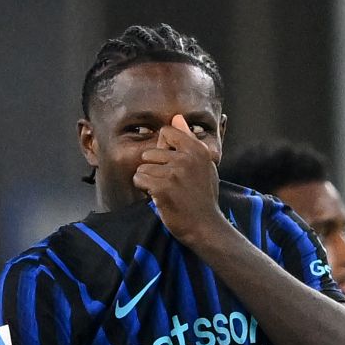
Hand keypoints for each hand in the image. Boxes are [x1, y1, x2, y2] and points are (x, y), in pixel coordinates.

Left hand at [132, 114, 225, 247]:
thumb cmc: (203, 197)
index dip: (162, 149)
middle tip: (168, 184)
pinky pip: (139, 179)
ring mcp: (174, 172)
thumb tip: (177, 118)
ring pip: (143, 167)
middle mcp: (186, 157)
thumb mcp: (203, 165)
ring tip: (164, 191)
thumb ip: (189, 141)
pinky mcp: (162, 187)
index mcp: (197, 149)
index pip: (167, 132)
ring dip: (148, 181)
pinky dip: (144, 189)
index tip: (169, 165)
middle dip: (154, 168)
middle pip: (151, 152)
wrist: (205, 226)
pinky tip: (157, 197)